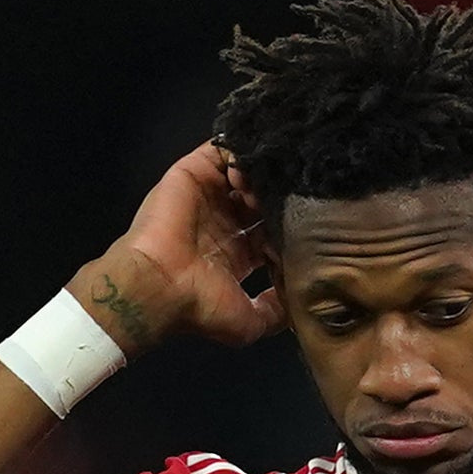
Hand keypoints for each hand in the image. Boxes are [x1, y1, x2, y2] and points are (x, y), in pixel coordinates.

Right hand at [72, 141, 281, 354]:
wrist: (159, 288)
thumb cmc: (200, 308)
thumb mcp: (250, 323)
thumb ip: (277, 310)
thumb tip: (298, 301)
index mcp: (237, 253)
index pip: (273, 229)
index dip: (294, 225)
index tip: (314, 226)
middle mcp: (223, 223)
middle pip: (262, 198)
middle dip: (280, 196)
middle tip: (295, 199)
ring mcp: (207, 197)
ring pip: (245, 172)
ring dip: (262, 175)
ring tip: (269, 189)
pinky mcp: (191, 175)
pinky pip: (219, 151)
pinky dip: (239, 153)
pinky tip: (251, 172)